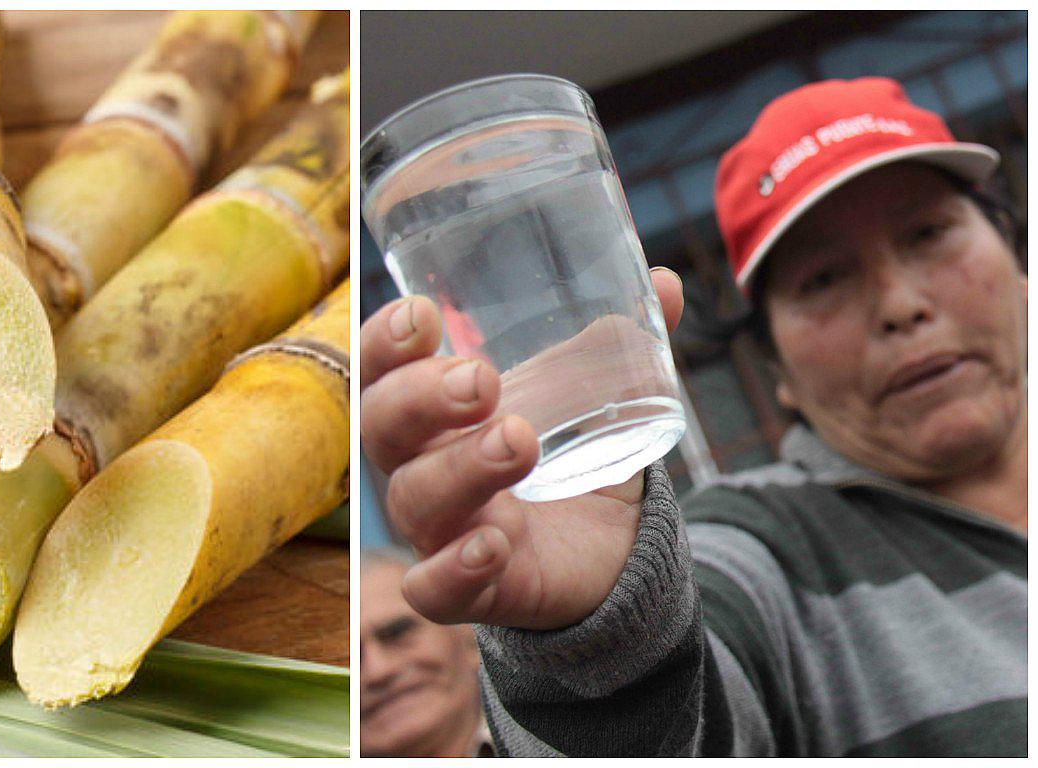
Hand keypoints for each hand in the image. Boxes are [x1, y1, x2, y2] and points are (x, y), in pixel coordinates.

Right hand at [361, 267, 684, 629]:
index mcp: (433, 414)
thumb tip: (666, 283)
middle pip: (382, 430)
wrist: (607, 556)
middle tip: (481, 380)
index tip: (423, 314)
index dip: (384, 344)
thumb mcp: (592, 399)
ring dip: (460, 468)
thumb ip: (620, 347)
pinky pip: (434, 589)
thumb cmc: (570, 461)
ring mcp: (438, 532)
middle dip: (420, 399)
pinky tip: (493, 544)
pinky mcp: (468, 592)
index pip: (380, 372)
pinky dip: (454, 568)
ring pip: (415, 501)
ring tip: (518, 440)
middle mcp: (420, 468)